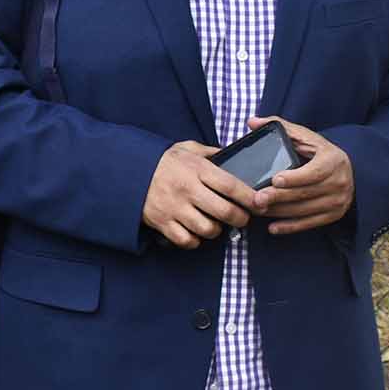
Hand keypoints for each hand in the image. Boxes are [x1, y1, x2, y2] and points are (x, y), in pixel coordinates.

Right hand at [141, 141, 258, 247]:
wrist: (128, 170)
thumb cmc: (163, 161)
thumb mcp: (187, 148)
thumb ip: (211, 153)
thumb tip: (234, 155)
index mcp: (197, 169)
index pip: (231, 186)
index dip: (250, 197)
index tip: (260, 203)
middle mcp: (187, 189)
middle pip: (225, 212)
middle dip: (241, 218)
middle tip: (242, 217)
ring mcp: (174, 208)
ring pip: (208, 229)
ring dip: (217, 230)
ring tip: (216, 223)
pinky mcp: (163, 222)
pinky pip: (187, 241)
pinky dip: (195, 240)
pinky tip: (196, 231)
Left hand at [248, 116, 354, 234]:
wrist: (352, 172)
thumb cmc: (322, 153)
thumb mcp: (306, 137)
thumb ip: (280, 127)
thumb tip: (252, 122)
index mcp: (333, 160)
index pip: (314, 172)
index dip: (295, 178)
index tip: (275, 179)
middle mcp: (339, 182)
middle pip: (305, 193)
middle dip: (279, 197)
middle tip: (257, 198)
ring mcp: (337, 201)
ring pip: (305, 210)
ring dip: (280, 212)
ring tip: (258, 210)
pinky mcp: (333, 215)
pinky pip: (309, 223)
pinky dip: (290, 227)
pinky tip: (272, 228)